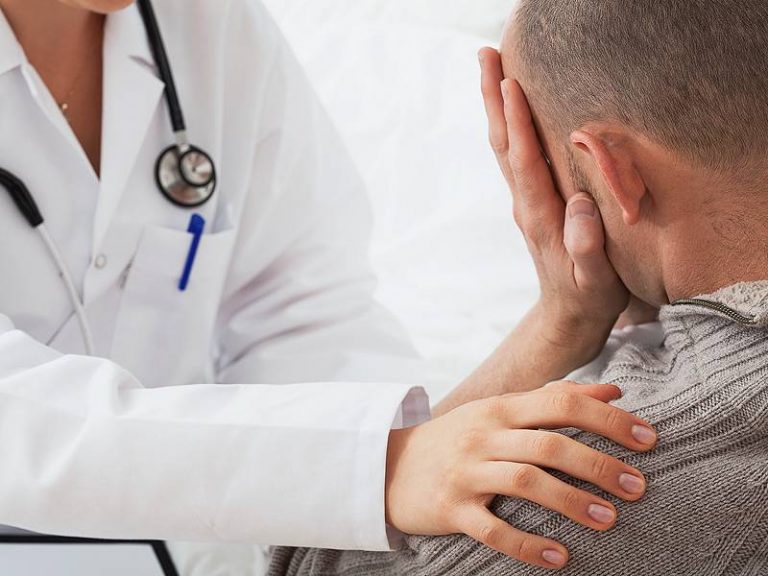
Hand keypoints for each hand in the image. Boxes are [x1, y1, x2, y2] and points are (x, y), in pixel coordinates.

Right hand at [386, 382, 655, 569]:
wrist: (391, 465)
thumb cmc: (459, 437)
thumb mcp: (501, 410)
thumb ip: (555, 398)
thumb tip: (613, 390)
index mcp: (501, 408)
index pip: (562, 403)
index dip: (608, 418)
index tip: (649, 438)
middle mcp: (485, 435)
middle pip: (549, 444)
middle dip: (599, 464)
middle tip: (639, 486)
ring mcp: (466, 472)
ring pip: (525, 482)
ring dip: (572, 502)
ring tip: (610, 519)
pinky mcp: (450, 508)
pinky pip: (492, 529)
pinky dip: (527, 545)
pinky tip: (559, 558)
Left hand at [479, 48, 628, 360]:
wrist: (567, 314)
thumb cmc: (588, 295)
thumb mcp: (596, 280)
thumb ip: (587, 248)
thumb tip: (579, 207)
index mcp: (540, 215)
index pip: (524, 160)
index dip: (517, 122)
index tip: (509, 84)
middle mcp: (525, 202)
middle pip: (503, 143)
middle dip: (493, 99)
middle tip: (486, 55)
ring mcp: (524, 201)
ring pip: (505, 146)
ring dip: (495, 106)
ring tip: (491, 67)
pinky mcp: (531, 202)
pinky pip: (514, 156)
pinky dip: (509, 126)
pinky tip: (510, 107)